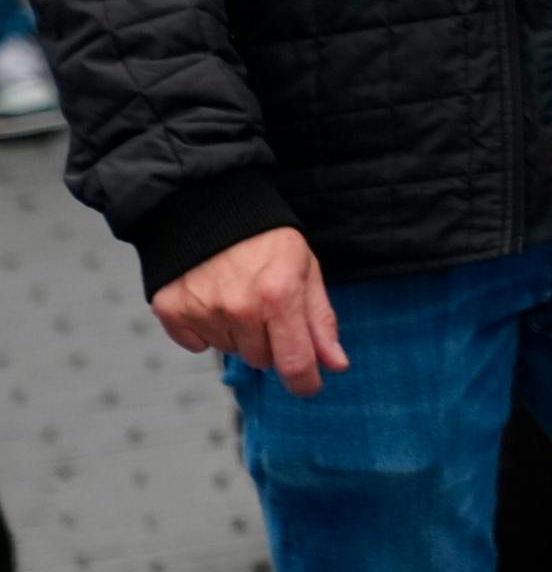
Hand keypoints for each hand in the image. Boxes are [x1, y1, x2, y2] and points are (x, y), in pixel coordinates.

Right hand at [153, 229, 346, 396]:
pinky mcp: (172, 310)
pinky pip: (195, 344)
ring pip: (230, 351)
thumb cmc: (265, 239)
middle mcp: (239, 308)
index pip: (294, 362)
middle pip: (261, 359)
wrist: (210, 207)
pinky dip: (205, 330)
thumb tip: (335, 364)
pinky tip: (211, 299)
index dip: (305, 382)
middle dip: (271, 343)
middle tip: (268, 310)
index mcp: (279, 296)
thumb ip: (320, 320)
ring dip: (238, 334)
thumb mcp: (305, 270)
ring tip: (238, 296)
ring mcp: (203, 310)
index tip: (309, 387)